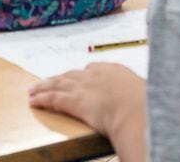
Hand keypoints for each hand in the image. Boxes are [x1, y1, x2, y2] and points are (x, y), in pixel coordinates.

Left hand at [29, 63, 145, 160]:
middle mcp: (95, 75)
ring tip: (33, 89)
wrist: (136, 110)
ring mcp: (82, 86)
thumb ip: (138, 95)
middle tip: (49, 80)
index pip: (93, 69)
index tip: (77, 76)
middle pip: (71, 75)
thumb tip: (140, 102)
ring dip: (44, 86)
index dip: (82, 74)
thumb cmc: (146, 105)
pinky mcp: (73, 101)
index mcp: (113, 70)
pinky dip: (41, 99)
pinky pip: (52, 98)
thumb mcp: (145, 94)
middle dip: (59, 78)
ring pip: (58, 84)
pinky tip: (33, 100)